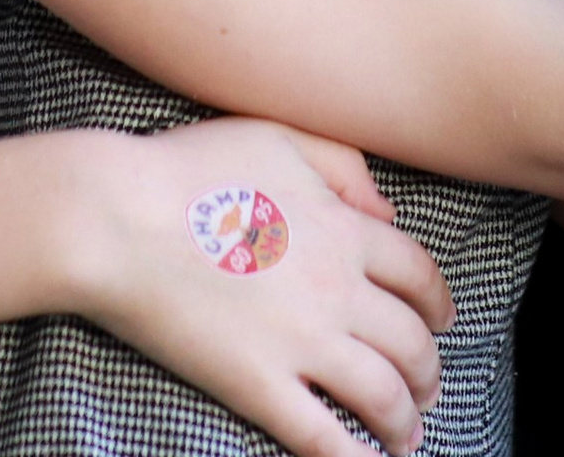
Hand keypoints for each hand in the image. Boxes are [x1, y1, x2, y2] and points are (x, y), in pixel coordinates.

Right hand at [70, 120, 452, 456]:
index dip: (438, 302)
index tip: (443, 320)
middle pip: (411, 341)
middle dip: (429, 370)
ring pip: (382, 395)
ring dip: (406, 421)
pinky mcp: (258, 385)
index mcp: (344, 228)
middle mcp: (337, 288)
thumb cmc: (192, 168)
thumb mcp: (277, 136)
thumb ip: (342, 166)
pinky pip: (323, 438)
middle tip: (427, 386)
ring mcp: (300, 342)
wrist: (120, 218)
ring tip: (407, 434)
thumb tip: (386, 214)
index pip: (418, 274)